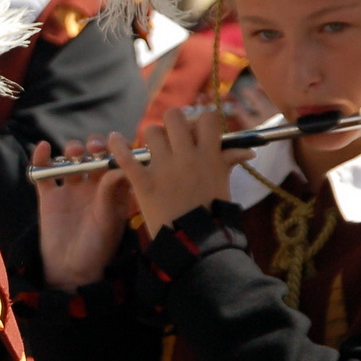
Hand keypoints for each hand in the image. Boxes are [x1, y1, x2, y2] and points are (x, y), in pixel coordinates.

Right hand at [34, 138, 135, 291]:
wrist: (71, 271)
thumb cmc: (97, 249)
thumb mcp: (108, 221)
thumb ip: (109, 194)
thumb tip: (116, 167)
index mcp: (114, 192)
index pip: (120, 163)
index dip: (121, 150)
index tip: (122, 145)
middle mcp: (94, 187)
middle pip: (95, 155)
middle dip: (97, 146)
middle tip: (96, 148)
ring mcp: (71, 189)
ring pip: (72, 159)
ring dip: (74, 149)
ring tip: (74, 152)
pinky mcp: (49, 196)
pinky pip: (44, 172)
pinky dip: (41, 158)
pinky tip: (42, 148)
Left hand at [111, 109, 251, 236]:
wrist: (196, 243)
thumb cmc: (213, 215)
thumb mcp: (223, 185)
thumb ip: (228, 161)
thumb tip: (247, 150)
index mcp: (210, 156)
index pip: (206, 119)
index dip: (200, 121)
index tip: (195, 131)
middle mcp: (187, 157)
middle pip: (174, 117)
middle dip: (173, 123)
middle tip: (172, 137)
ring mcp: (164, 168)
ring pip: (151, 132)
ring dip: (151, 138)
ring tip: (154, 150)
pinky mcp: (144, 182)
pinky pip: (125, 156)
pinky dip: (116, 145)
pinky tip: (113, 139)